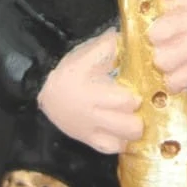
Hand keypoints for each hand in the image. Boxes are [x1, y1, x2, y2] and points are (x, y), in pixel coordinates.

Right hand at [38, 30, 143, 153]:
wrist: (45, 92)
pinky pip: (112, 149)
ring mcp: (91, 131)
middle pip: (130, 126)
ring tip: (133, 117)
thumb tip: (132, 38)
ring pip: (123, 141)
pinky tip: (123, 131)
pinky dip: (121, 142)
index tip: (140, 87)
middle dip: (140, 115)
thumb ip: (109, 46)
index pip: (127, 101)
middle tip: (139, 106)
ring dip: (132, 131)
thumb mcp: (86, 54)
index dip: (137, 95)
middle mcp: (93, 115)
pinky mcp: (89, 141)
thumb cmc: (69, 70)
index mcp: (93, 91)